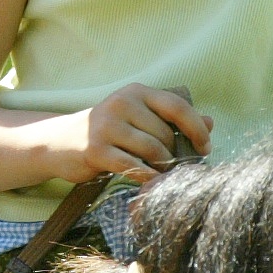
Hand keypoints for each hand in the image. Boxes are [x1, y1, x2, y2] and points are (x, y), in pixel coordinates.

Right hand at [52, 85, 211, 185]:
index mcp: (137, 92)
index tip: (205, 148)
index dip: (196, 129)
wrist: (62, 141)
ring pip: (151, 150)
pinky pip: (132, 165)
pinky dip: (146, 175)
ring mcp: (106, 125)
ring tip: (160, 173)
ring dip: (162, 166)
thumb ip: (173, 119)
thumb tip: (210, 123)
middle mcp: (122, 103)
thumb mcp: (139, 118)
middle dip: (174, 154)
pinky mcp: (95, 149)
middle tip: (174, 166)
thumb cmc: (109, 131)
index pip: (177, 107)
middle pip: (165, 134)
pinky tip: (150, 180)